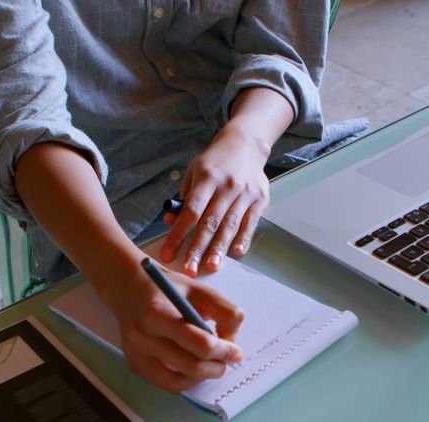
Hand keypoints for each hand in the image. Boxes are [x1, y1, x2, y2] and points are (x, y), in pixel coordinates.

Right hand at [99, 263, 244, 392]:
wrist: (129, 289)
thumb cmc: (167, 289)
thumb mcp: (200, 289)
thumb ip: (224, 310)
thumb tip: (232, 342)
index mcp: (158, 313)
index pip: (200, 344)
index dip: (224, 350)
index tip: (235, 351)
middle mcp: (142, 336)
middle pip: (190, 366)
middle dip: (216, 367)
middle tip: (227, 359)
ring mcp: (135, 353)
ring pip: (178, 381)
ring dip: (202, 377)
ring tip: (212, 364)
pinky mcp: (134, 364)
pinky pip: (166, 384)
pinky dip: (186, 381)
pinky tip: (194, 368)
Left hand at [160, 125, 269, 275]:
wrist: (245, 145)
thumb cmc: (215, 162)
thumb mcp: (194, 173)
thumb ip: (184, 197)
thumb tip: (172, 222)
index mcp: (207, 178)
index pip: (191, 211)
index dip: (178, 234)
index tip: (168, 253)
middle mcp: (227, 186)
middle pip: (210, 222)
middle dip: (198, 248)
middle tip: (189, 269)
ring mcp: (245, 193)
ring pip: (230, 225)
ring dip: (220, 248)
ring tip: (212, 266)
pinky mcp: (260, 199)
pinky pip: (251, 222)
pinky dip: (244, 238)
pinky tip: (238, 252)